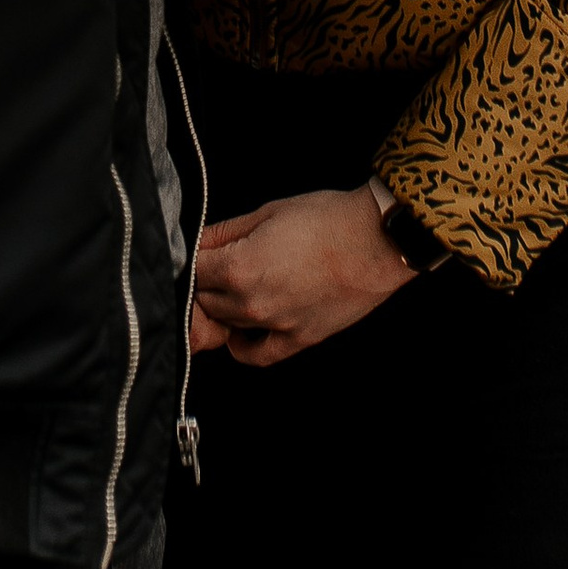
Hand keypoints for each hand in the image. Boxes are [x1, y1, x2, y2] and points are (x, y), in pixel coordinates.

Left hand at [189, 187, 413, 364]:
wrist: (375, 241)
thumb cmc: (326, 219)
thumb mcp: (267, 213)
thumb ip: (225, 232)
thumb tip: (198, 242)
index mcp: (238, 268)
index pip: (192, 271)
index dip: (192, 257)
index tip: (200, 249)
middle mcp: (250, 303)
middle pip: (203, 300)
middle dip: (204, 281)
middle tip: (218, 262)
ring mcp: (273, 326)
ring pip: (225, 324)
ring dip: (222, 306)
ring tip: (236, 283)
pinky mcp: (297, 339)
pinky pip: (255, 355)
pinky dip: (241, 344)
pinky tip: (242, 327)